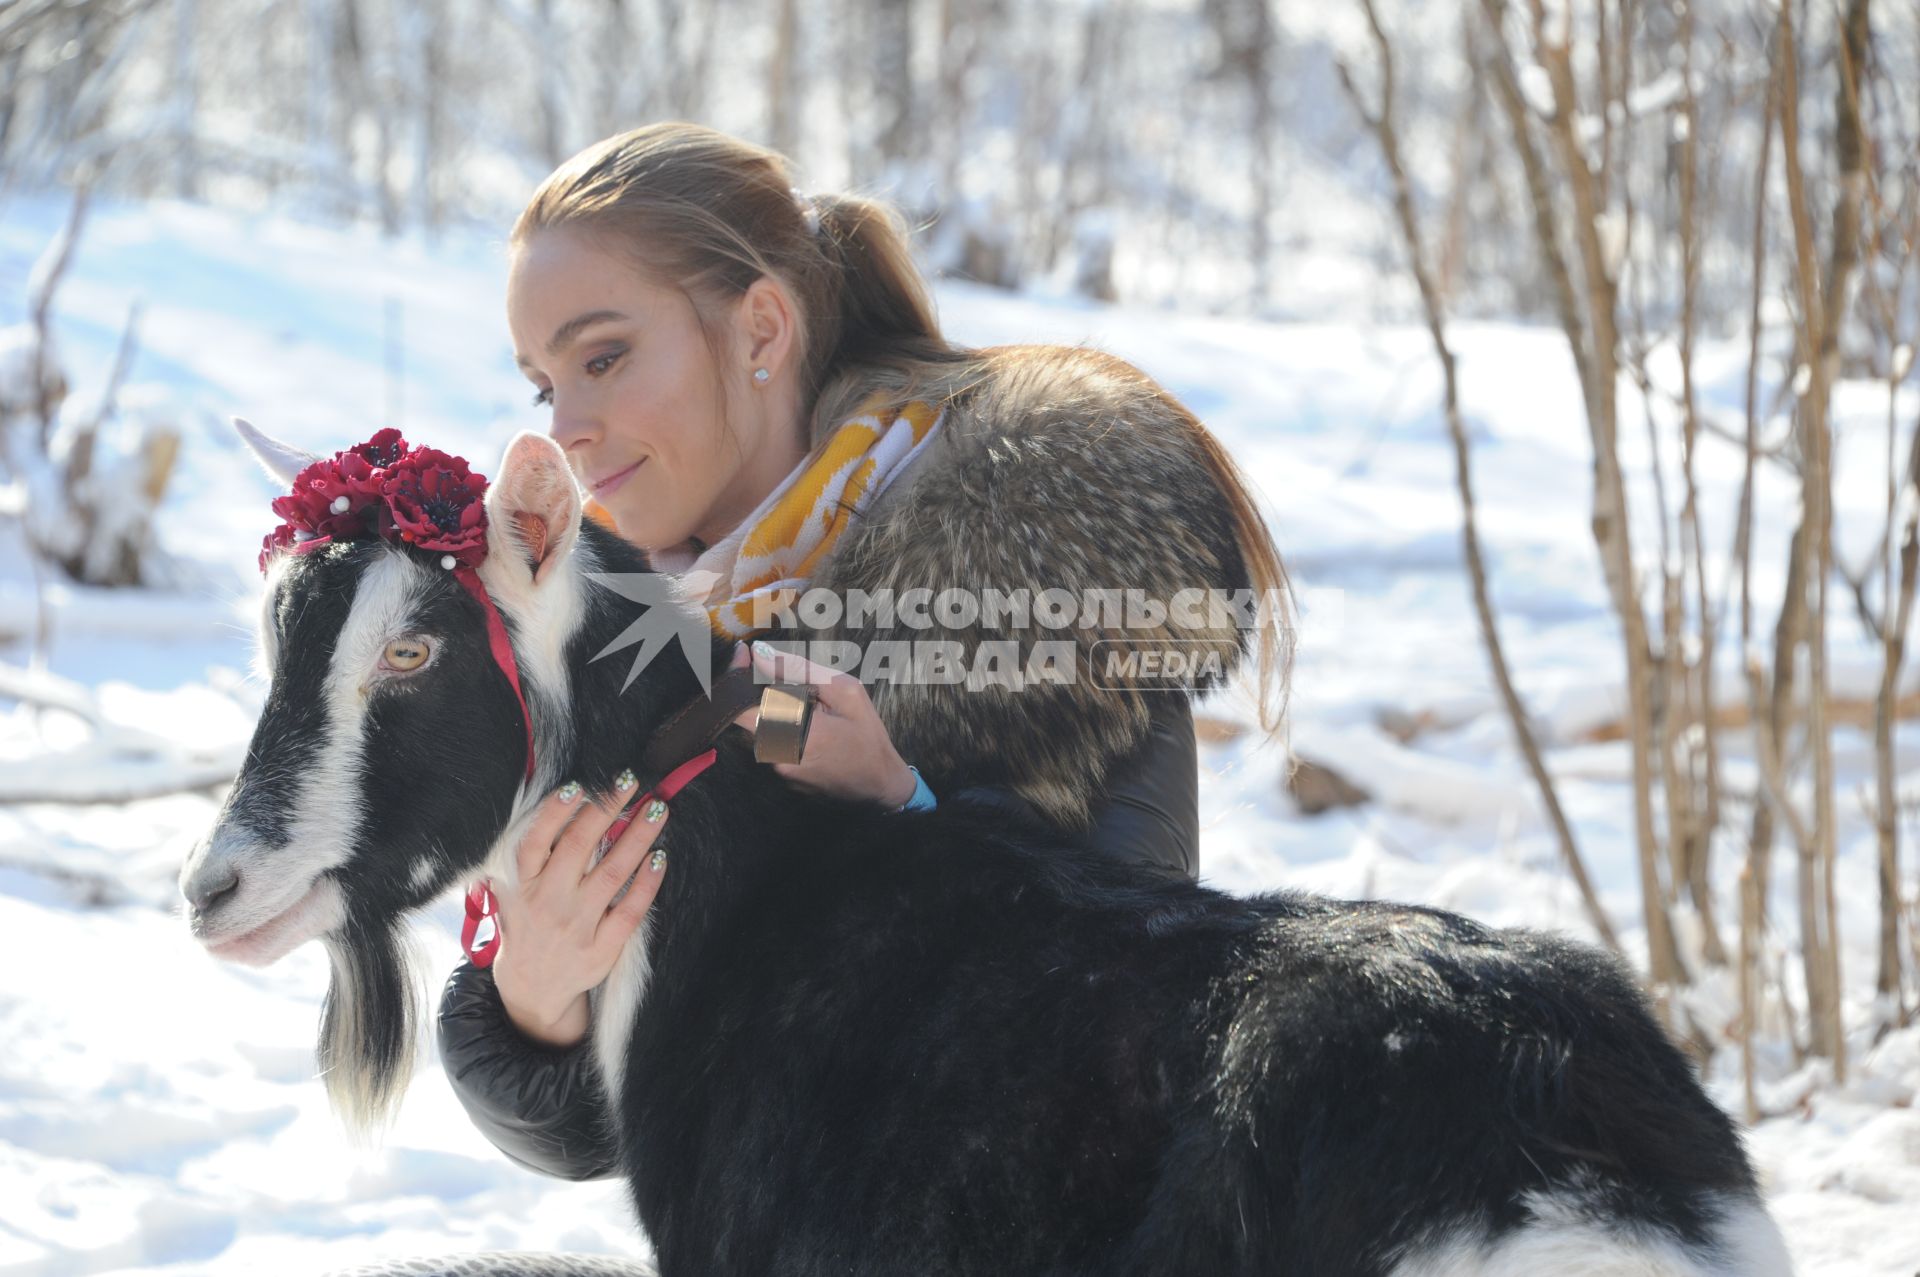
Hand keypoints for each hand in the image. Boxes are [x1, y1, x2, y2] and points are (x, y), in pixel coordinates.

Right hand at [490, 776, 671, 1047]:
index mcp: (523, 886)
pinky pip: (631, 909)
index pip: (536, 841)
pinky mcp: (602, 948)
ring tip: (657, 809)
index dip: (555, 811)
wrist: (533, 990)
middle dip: (607, 808)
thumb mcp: (515, 892)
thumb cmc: (528, 926)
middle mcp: (548, 903)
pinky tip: (660, 857)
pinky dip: (647, 882)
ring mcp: (577, 926)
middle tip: (630, 780)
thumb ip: (535, 856)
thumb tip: (568, 804)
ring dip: (638, 836)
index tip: (580, 784)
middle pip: (580, 847)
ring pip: (613, 872)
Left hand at [729, 641, 917, 809]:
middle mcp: (781, 755)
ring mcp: (780, 770)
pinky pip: (773, 744)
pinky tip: (811, 728)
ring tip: (811, 710)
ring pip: (761, 729)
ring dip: (776, 712)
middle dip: (763, 693)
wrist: (881, 783)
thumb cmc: (868, 736)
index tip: (742, 656)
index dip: (736, 679)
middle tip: (794, 685)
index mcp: (797, 732)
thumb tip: (760, 653)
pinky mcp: (783, 777)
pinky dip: (784, 730)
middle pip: (751, 715)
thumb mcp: (846, 692)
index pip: (743, 706)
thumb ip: (800, 670)